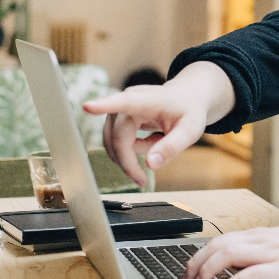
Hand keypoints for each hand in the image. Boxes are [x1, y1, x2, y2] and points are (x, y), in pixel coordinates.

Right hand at [82, 62, 233, 185]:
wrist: (186, 98)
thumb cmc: (189, 111)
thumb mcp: (191, 130)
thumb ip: (172, 147)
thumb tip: (150, 164)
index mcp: (148, 99)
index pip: (124, 102)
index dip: (104, 106)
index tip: (87, 107)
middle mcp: (129, 100)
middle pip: (117, 138)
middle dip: (128, 162)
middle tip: (143, 180)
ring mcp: (120, 109)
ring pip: (113, 142)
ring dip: (132, 154)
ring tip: (157, 144)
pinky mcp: (116, 117)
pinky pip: (116, 142)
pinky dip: (131, 150)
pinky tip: (149, 141)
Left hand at [182, 219, 278, 278]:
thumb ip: (260, 250)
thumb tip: (234, 263)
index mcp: (263, 235)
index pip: (221, 239)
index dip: (200, 255)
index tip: (189, 270)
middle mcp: (265, 241)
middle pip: (219, 245)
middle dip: (197, 263)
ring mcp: (276, 254)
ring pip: (230, 255)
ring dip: (209, 272)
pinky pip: (253, 273)